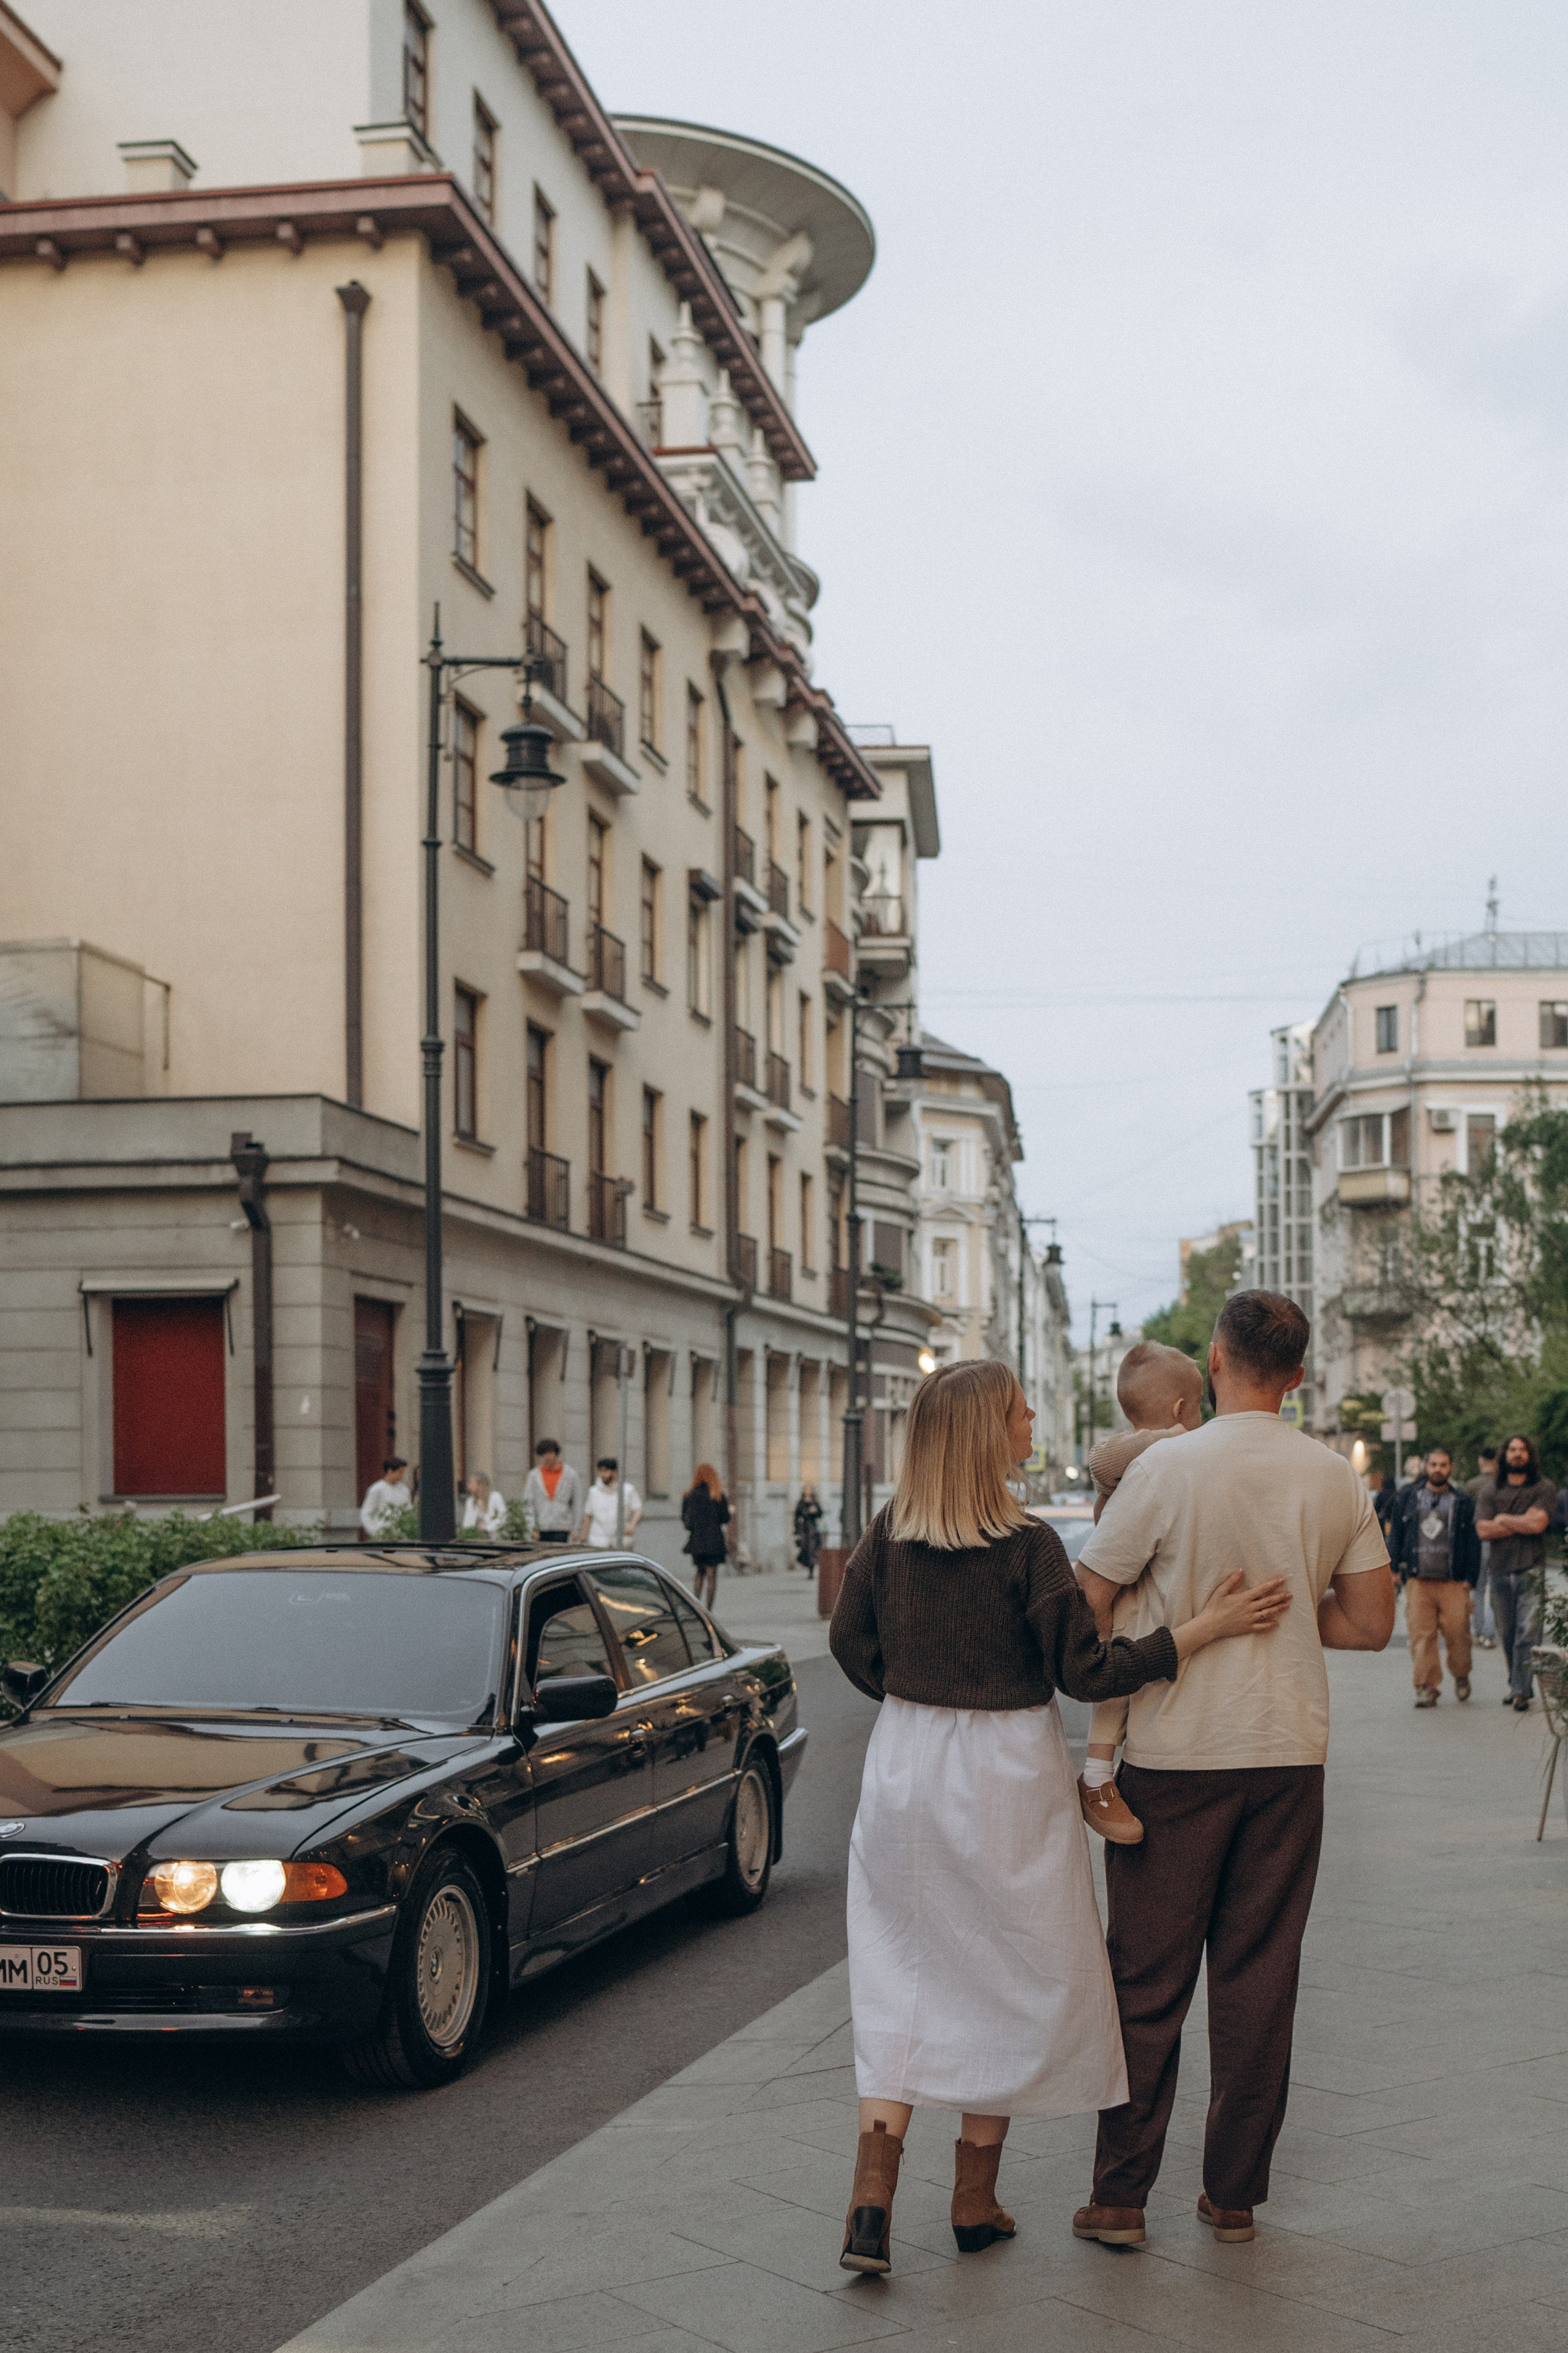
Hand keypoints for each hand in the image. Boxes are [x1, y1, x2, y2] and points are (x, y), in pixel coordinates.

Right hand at [1175, 1571, 1291, 1659]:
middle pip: (1268, 1601)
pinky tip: (1277, 1623)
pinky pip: (1262, 1627)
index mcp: (1243, 1598)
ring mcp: (1250, 1619)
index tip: (1282, 1580)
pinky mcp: (1248, 1628)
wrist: (1210, 1625)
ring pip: (1268, 1613)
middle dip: (1280, 1597)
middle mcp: (1249, 1608)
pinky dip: (1270, 1625)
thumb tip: (1241, 1570)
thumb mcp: (1221, 1591)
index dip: (1273, 1584)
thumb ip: (1231, 1581)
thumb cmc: (1214, 1607)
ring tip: (1287, 1605)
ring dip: (1278, 1609)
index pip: (1262, 1589)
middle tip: (1290, 1594)